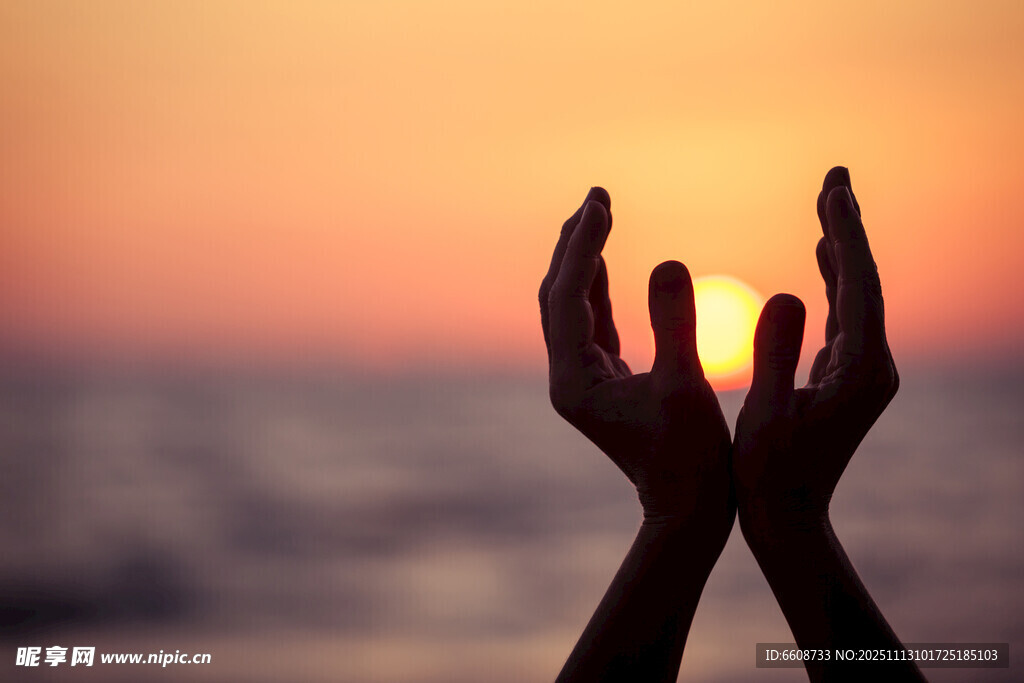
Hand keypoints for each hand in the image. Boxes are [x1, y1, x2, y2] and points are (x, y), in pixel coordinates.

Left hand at [542, 188, 735, 682]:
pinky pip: (592, 324)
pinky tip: (606, 261)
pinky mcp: (603, 383)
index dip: (583, 248)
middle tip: (596, 196)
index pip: (567, 298)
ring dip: (584, 261)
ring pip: (571, 308)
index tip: (601, 204)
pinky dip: (599, 289)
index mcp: (575, 381)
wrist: (689, 513)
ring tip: (597, 212)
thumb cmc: (692, 460)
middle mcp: (568, 378)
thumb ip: (676, 324)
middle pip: (557, 297)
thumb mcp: (686, 388)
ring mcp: (582, 381)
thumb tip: (668, 259)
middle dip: (575, 244)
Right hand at [733, 166, 898, 538]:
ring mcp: (864, 372)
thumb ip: (777, 355)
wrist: (788, 521)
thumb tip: (789, 293)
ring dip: (842, 248)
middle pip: (865, 283)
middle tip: (835, 177)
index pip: (859, 288)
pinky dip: (836, 279)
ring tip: (828, 203)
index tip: (834, 189)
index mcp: (861, 373)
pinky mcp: (848, 377)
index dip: (846, 235)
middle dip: (848, 228)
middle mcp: (874, 367)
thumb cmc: (769, 477)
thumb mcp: (767, 417)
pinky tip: (824, 258)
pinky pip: (846, 315)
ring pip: (857, 296)